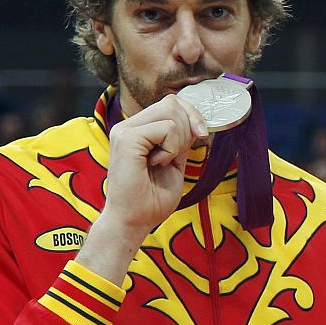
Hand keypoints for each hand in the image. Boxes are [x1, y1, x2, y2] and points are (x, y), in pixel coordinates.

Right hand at [76, 94, 209, 283]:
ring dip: (178, 140)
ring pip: (171, 111)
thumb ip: (180, 140)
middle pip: (172, 103)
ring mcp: (124, 130)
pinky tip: (156, 165)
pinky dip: (171, 149)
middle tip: (176, 157)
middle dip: (189, 127)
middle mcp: (128, 126)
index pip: (170, 104)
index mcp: (137, 130)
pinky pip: (167, 129)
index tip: (201, 137)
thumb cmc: (151, 200)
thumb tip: (196, 121)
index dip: (192, 116)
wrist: (133, 222)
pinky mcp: (127, 138)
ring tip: (162, 162)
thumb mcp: (174, 163)